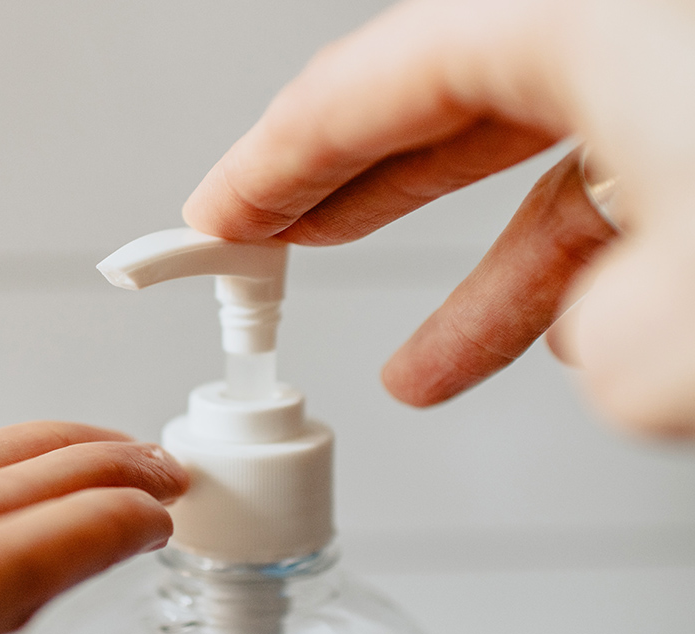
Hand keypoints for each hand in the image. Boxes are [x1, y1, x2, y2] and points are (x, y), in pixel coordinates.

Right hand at [182, 0, 694, 434]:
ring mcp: (672, 71)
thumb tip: (606, 353)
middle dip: (344, 196)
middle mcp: (622, 25)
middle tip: (269, 247)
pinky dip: (573, 265)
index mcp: (577, 19)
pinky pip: (619, 185)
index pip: (363, 85)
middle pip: (434, 107)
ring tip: (416, 373)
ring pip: (538, 167)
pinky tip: (559, 336)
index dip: (268, 162)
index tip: (212, 220)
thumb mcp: (690, 308)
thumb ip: (613, 345)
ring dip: (474, 280)